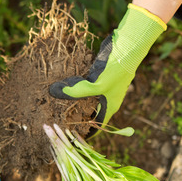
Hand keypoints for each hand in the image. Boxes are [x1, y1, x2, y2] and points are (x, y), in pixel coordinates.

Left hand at [49, 4, 166, 130]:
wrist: (128, 46)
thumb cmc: (115, 69)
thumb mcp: (95, 85)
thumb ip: (75, 91)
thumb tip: (52, 92)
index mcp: (109, 106)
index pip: (97, 126)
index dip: (85, 132)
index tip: (69, 134)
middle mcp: (107, 98)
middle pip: (90, 112)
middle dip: (75, 115)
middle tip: (57, 117)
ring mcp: (105, 85)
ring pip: (87, 97)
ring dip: (74, 99)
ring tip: (56, 101)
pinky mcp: (101, 74)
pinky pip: (86, 83)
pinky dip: (76, 85)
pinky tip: (64, 83)